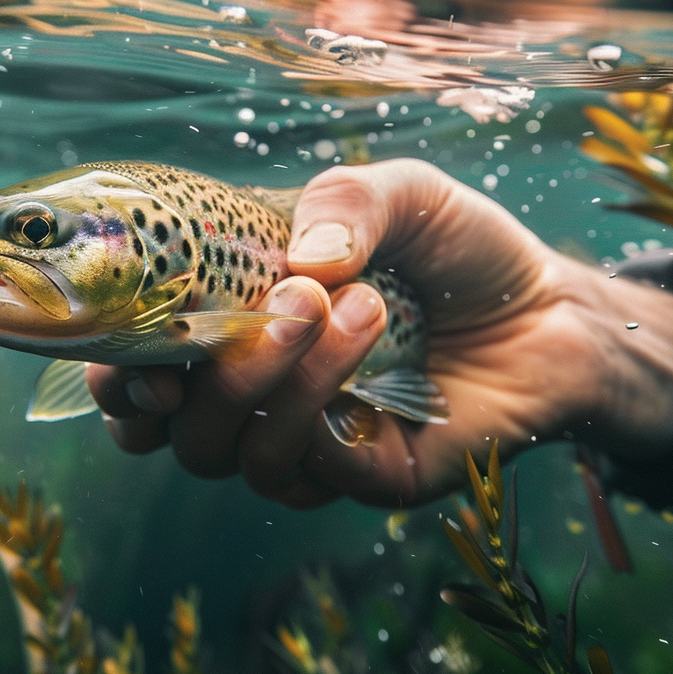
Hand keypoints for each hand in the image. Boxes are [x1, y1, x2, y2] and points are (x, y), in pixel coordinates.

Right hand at [88, 159, 672, 507]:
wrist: (555, 308)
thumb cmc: (461, 251)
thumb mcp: (398, 194)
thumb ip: (342, 202)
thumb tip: (297, 265)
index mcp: (239, 334)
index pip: (143, 381)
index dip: (117, 376)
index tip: (132, 344)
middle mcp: (263, 399)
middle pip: (176, 433)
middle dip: (196, 378)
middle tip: (268, 307)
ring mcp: (313, 445)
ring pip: (237, 455)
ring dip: (278, 376)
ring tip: (350, 301)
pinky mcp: (368, 479)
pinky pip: (309, 470)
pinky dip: (322, 402)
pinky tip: (368, 331)